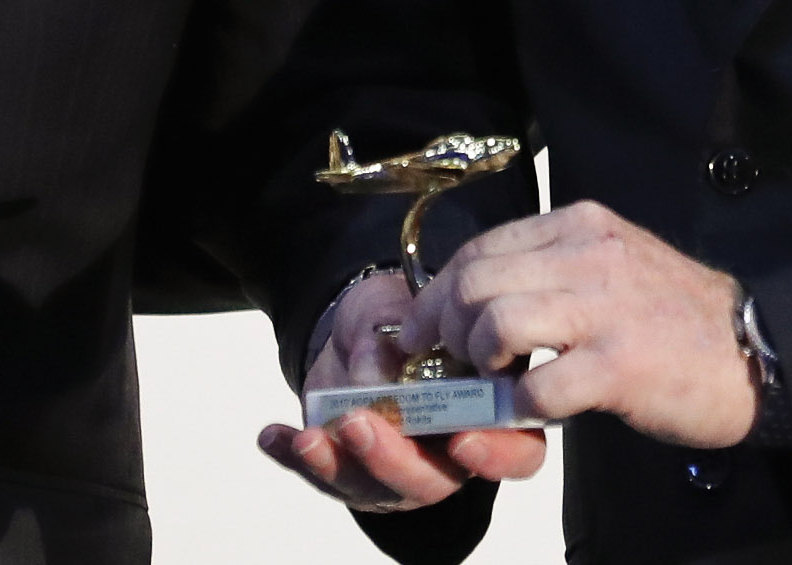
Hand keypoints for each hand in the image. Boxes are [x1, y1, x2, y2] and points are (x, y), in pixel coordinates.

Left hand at [257, 268, 546, 510]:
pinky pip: (325, 477)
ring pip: (378, 488)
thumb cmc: (403, 315)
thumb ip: (394, 328)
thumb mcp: (400, 303)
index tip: (462, 439)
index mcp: (489, 408)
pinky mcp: (353, 470)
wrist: (363, 324)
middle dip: (395, 459)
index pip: (517, 451)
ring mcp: (401, 466)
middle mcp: (450, 449)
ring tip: (312, 436)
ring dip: (341, 465)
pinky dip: (296, 458)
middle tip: (361, 424)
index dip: (496, 456)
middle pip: (436, 479)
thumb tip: (372, 370)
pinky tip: (274, 437)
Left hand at [412, 202, 757, 448]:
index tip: (423, 329)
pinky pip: (538, 388)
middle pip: (475, 282)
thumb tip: (477, 294)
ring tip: (497, 383)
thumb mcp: (612, 264)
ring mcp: (606, 308)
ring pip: (496, 324)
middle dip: (446, 330)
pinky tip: (535, 411)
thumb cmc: (675, 317)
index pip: (481, 248)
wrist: (753, 352)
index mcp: (581, 226)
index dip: (438, 294)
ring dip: (482, 363)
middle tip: (452, 363)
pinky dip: (521, 408)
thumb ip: (552, 267)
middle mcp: (589, 254)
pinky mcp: (620, 364)